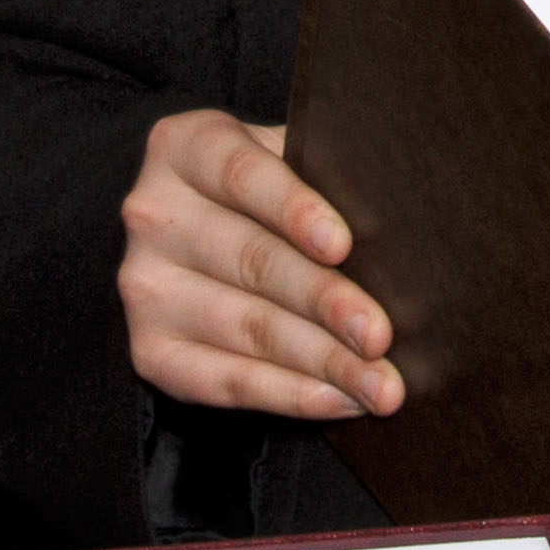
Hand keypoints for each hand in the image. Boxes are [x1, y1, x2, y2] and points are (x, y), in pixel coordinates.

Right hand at [117, 107, 397, 418]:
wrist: (192, 236)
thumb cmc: (264, 193)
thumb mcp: (281, 160)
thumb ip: (322, 174)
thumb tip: (404, 217)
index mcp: (184, 148)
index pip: (242, 174)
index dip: (295, 209)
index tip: (342, 245)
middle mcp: (153, 215)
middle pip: (253, 261)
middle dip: (326, 303)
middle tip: (381, 336)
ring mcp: (145, 287)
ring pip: (248, 329)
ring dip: (323, 363)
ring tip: (381, 385)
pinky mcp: (149, 350)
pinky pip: (227, 382)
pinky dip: (289, 395)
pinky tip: (338, 401)